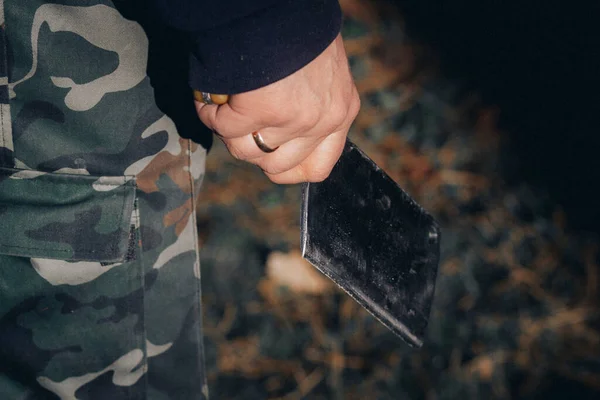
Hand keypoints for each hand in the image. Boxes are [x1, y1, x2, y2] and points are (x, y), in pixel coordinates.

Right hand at [195, 34, 359, 183]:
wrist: (276, 3)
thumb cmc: (297, 30)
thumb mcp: (322, 72)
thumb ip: (313, 103)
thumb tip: (282, 133)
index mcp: (341, 112)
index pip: (317, 169)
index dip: (287, 168)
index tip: (268, 154)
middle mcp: (323, 121)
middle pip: (276, 165)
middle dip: (251, 146)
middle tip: (241, 119)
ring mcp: (293, 119)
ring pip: (245, 151)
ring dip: (229, 130)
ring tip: (224, 104)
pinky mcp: (261, 109)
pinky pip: (222, 128)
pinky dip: (209, 112)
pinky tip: (210, 96)